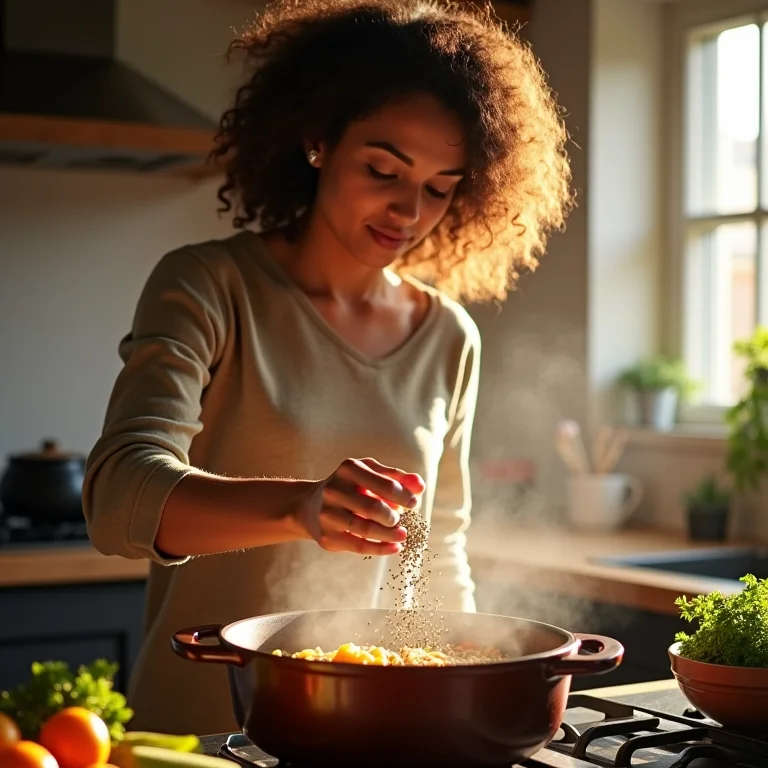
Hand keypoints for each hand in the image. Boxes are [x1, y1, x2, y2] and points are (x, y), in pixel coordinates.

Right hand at [297, 458, 424, 555]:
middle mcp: (334, 490)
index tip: (414, 503)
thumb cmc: (350, 486)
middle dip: (394, 517)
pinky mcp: (327, 537)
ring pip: (366, 529)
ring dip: (390, 535)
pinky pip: (358, 546)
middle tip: (403, 522)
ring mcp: (328, 514)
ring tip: (403, 535)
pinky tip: (395, 548)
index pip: (385, 484)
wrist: (309, 505)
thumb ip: (396, 477)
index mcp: (349, 469)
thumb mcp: (370, 473)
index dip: (404, 496)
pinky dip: (381, 549)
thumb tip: (420, 485)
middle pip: (374, 508)